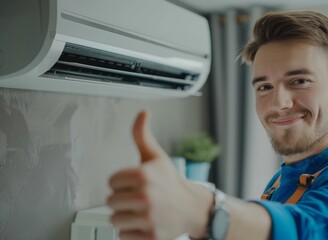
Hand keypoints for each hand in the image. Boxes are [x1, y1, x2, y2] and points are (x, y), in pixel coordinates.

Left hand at [107, 111, 211, 239]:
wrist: (192, 207)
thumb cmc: (170, 181)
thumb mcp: (156, 156)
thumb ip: (142, 135)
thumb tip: (143, 112)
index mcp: (142, 175)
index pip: (110, 182)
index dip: (122, 183)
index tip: (136, 183)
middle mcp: (145, 196)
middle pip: (110, 202)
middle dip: (123, 200)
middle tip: (140, 198)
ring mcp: (148, 218)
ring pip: (115, 220)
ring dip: (126, 217)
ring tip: (141, 211)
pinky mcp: (150, 236)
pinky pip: (124, 236)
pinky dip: (132, 232)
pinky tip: (145, 223)